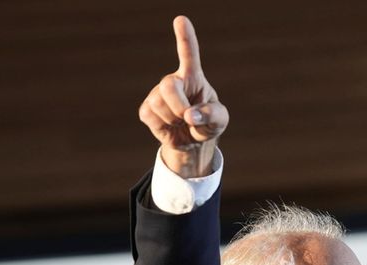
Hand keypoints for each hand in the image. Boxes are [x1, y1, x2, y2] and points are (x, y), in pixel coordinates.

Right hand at [139, 16, 228, 177]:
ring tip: (180, 121)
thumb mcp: (219, 121)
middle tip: (188, 117)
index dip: (185, 37)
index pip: (189, 53)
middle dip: (178, 106)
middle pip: (168, 85)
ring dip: (173, 119)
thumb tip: (191, 115)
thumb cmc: (207, 123)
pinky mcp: (146, 109)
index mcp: (193, 77)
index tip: (181, 20)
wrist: (192, 141)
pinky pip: (151, 117)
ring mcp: (157, 93)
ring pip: (159, 104)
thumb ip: (212, 115)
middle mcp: (174, 81)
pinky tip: (169, 126)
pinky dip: (163, 127)